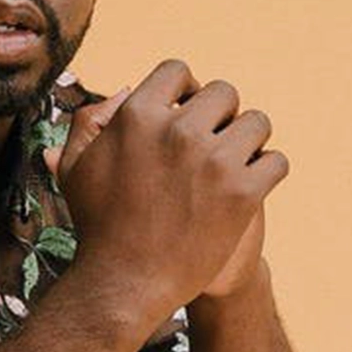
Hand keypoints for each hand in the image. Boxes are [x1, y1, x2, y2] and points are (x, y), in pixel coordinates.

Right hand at [52, 60, 288, 321]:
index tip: (186, 110)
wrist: (124, 281)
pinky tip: (247, 184)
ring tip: (232, 160)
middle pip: (224, 92)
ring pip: (256, 122)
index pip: (178, 71)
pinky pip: (276, 161)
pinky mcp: (242, 194)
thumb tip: (130, 88)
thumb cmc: (96, 220)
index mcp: (137, 114)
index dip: (185, 88)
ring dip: (247, 138)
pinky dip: (266, 171)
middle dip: (219, 113)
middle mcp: (177, 129)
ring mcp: (213, 161)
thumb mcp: (75, 162)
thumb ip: (91, 117)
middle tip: (211, 140)